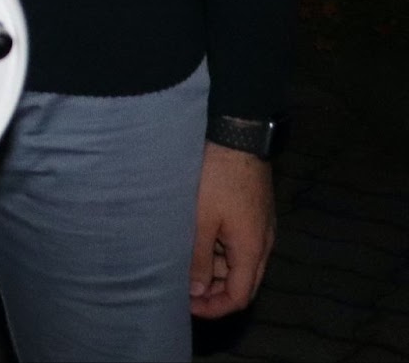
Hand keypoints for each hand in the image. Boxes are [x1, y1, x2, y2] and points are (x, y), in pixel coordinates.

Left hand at [189, 143, 275, 318]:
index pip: (239, 297)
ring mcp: (258, 226)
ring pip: (236, 261)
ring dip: (212, 266)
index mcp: (252, 251)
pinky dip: (217, 247)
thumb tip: (196, 291)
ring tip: (181, 261)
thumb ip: (198, 257)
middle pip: (240, 282)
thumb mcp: (202, 219)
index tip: (188, 306)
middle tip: (181, 287)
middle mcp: (261, 243)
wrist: (238, 135)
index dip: (214, 307)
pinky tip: (194, 238)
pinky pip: (236, 241)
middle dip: (212, 290)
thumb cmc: (217, 176)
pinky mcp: (251, 211)